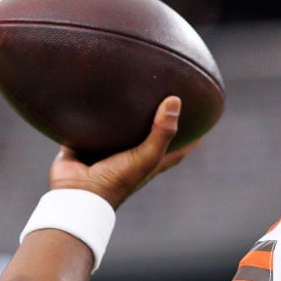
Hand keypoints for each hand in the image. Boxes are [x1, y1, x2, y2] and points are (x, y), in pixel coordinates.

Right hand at [49, 96, 193, 207]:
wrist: (76, 193)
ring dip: (120, 114)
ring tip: (127, 87)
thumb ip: (161, 132)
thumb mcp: (145, 157)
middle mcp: (128, 157)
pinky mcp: (82, 144)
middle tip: (165, 94)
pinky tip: (91, 92)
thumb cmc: (116, 180)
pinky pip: (87, 125)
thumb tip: (175, 101)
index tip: (204, 119)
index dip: (191, 137)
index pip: (176, 150)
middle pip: (147, 136)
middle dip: (155, 119)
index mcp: (147, 163)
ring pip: (116, 129)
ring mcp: (104, 151)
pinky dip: (89, 112)